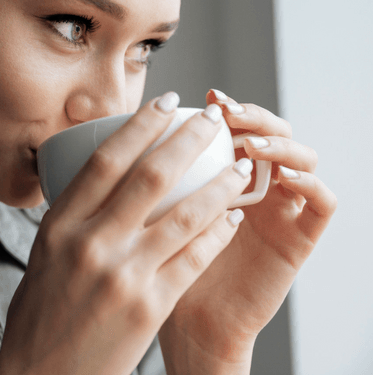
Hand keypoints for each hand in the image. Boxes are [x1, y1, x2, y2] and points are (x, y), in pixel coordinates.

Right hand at [0, 93, 251, 374]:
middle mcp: (89, 244)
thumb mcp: (44, 258)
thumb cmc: (40, 318)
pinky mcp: (149, 307)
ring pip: (183, 215)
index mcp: (58, 227)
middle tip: (212, 120)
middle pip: (149, 176)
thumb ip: (72, 221)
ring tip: (241, 167)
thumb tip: (102, 186)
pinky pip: (193, 259)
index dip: (140, 125)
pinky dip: (217, 234)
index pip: (105, 161)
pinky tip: (231, 218)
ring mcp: (122, 275)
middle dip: (188, 139)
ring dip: (219, 185)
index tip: (166, 103)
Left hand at [159, 90, 336, 373]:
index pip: (230, 126)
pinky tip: (283, 177)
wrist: (189, 328)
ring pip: (301, 157)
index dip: (220, 108)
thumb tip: (106, 136)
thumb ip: (142, 183)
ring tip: (250, 144)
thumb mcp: (147, 219)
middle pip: (267, 131)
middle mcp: (252, 186)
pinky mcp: (298, 239)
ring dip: (279, 142)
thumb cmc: (161, 271)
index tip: (193, 98)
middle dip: (250, 114)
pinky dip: (310, 183)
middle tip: (224, 111)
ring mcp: (278, 210)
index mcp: (218, 176)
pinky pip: (321, 204)